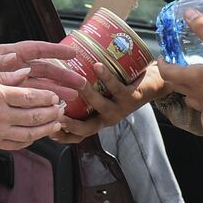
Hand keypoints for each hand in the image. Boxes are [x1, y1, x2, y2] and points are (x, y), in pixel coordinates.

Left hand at [0, 41, 83, 102]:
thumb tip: (15, 58)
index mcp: (7, 55)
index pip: (36, 50)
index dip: (55, 50)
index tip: (73, 53)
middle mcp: (13, 68)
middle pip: (44, 70)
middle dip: (63, 76)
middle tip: (81, 83)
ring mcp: (13, 83)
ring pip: (40, 87)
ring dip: (57, 92)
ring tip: (73, 99)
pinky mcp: (9, 97)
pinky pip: (30, 100)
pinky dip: (41, 104)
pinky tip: (53, 112)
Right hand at [0, 68, 68, 149]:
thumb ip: (2, 74)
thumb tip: (25, 71)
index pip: (31, 97)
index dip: (48, 96)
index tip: (56, 95)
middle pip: (35, 116)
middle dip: (53, 112)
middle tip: (62, 108)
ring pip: (30, 133)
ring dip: (47, 128)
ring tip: (56, 122)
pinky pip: (17, 144)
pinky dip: (31, 140)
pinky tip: (37, 134)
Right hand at [51, 61, 168, 143]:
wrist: (155, 82)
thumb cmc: (123, 84)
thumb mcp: (100, 91)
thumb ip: (80, 87)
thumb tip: (54, 69)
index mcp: (97, 118)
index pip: (77, 134)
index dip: (62, 136)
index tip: (47, 130)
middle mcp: (107, 118)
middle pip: (86, 129)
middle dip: (70, 125)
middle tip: (55, 114)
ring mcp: (120, 109)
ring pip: (100, 106)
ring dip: (86, 94)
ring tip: (76, 81)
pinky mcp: (131, 98)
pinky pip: (116, 88)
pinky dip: (106, 77)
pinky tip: (97, 66)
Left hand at [157, 12, 202, 134]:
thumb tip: (188, 13)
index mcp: (196, 79)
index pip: (169, 73)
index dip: (163, 65)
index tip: (163, 59)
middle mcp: (200, 97)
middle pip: (178, 88)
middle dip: (175, 77)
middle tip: (178, 68)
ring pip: (192, 104)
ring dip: (190, 94)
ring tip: (196, 85)